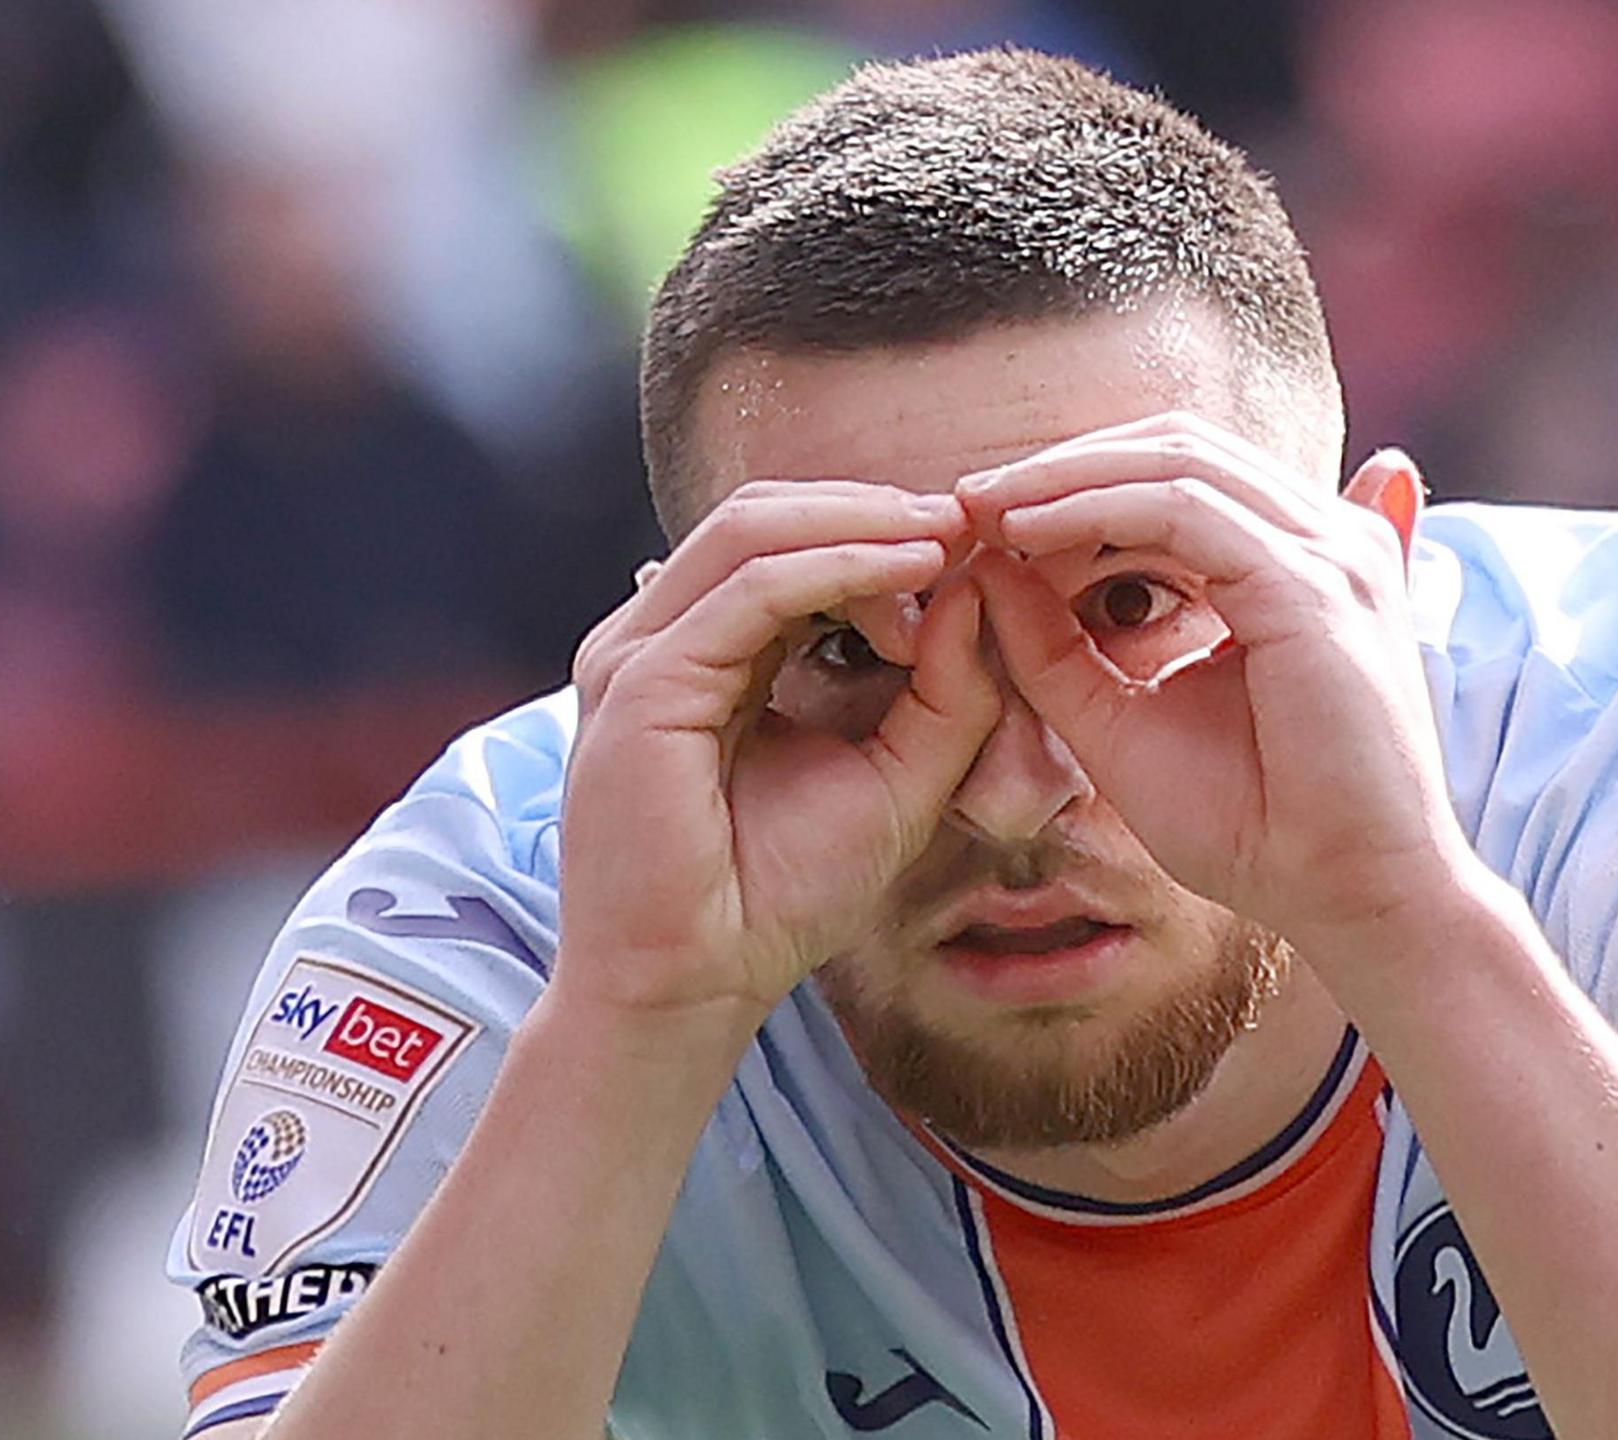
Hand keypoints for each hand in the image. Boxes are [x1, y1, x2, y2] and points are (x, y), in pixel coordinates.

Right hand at [558, 481, 998, 1021]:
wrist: (698, 983)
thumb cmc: (781, 895)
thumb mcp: (897, 778)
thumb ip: (941, 692)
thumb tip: (973, 591)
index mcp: (706, 652)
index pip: (788, 545)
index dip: (882, 531)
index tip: (977, 542)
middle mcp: (661, 639)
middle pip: (768, 515)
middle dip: (877, 509)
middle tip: (973, 518)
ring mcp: (640, 654)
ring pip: (756, 530)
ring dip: (864, 524)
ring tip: (950, 536)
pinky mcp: (645, 685)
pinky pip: (751, 589)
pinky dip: (838, 566)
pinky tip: (910, 572)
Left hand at [957, 412, 1467, 966]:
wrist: (1350, 901)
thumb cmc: (1258, 829)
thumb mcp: (1124, 723)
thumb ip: (1061, 647)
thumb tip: (991, 569)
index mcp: (1297, 566)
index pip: (1178, 476)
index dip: (1077, 484)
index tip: (986, 521)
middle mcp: (1324, 542)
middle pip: (1174, 446)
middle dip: (1062, 464)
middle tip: (968, 500)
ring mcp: (1326, 556)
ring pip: (1174, 460)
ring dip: (1063, 476)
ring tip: (982, 510)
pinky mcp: (1310, 587)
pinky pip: (1179, 510)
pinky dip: (1092, 509)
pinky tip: (1023, 536)